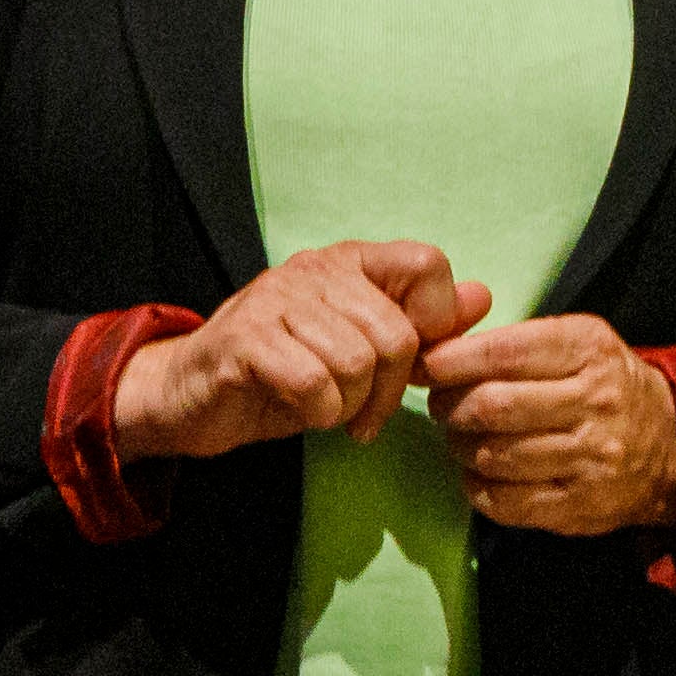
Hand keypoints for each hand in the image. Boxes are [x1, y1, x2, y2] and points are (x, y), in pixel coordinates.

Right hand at [116, 238, 480, 461]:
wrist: (193, 394)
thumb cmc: (287, 371)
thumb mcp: (363, 347)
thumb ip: (423, 325)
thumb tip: (482, 297)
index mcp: (351, 262)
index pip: (428, 266)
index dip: (434, 325)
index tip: (411, 366)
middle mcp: (315, 269)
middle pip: (398, 334)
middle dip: (389, 391)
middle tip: (364, 413)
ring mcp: (276, 300)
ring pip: (357, 362)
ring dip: (351, 405)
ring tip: (330, 410)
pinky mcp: (244, 339)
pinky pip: (312, 382)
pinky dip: (318, 412)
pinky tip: (305, 412)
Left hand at [422, 310, 675, 534]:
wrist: (671, 447)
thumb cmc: (606, 386)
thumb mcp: (580, 343)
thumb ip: (517, 342)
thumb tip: (439, 353)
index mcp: (590, 351)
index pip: (507, 353)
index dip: (454, 360)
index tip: (427, 366)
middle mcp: (595, 403)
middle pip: (495, 406)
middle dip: (450, 406)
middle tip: (439, 405)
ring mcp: (590, 459)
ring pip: (495, 455)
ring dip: (461, 446)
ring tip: (460, 436)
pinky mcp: (579, 506)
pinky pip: (505, 501)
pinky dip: (477, 486)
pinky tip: (479, 471)